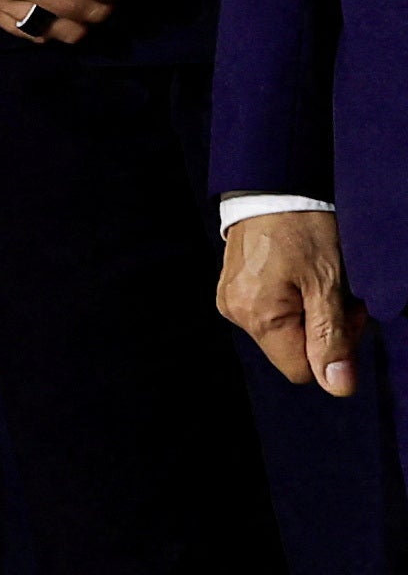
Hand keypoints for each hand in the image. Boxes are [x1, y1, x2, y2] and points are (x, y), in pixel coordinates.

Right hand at [221, 205, 364, 397]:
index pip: (302, 370)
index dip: (332, 349)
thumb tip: (338, 387)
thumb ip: (332, 337)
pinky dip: (291, 302)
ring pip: (282, 332)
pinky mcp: (232, 287)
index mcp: (257, 317)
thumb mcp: (328, 283)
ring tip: (316, 279)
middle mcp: (235, 313)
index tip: (345, 311)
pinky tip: (297, 275)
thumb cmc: (303, 229)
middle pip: (291, 351)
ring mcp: (230, 300)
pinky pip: (269, 313)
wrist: (272, 187)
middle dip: (322, 330)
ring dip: (308, 314)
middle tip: (336, 292)